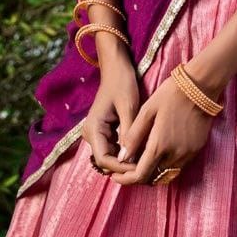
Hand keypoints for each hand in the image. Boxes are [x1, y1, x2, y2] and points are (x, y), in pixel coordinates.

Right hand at [81, 50, 140, 176]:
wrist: (116, 68)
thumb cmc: (122, 83)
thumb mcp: (128, 108)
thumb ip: (128, 134)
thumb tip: (129, 160)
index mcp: (93, 129)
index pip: (104, 160)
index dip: (121, 168)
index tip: (140, 167)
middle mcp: (90, 134)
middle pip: (106, 161)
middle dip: (124, 166)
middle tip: (145, 166)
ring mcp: (96, 133)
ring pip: (110, 157)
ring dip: (125, 160)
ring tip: (144, 160)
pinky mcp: (104, 131)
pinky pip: (113, 148)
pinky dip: (125, 152)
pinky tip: (139, 150)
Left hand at [110, 73, 216, 184]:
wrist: (200, 86)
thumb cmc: (170, 95)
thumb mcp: (147, 111)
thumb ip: (133, 136)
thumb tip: (122, 157)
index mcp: (159, 145)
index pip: (140, 175)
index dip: (126, 179)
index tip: (116, 175)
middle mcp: (175, 155)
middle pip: (153, 178)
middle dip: (138, 176)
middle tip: (128, 167)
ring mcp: (188, 154)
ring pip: (166, 173)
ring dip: (153, 171)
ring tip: (142, 160)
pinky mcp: (197, 149)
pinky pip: (178, 165)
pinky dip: (167, 164)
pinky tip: (161, 152)